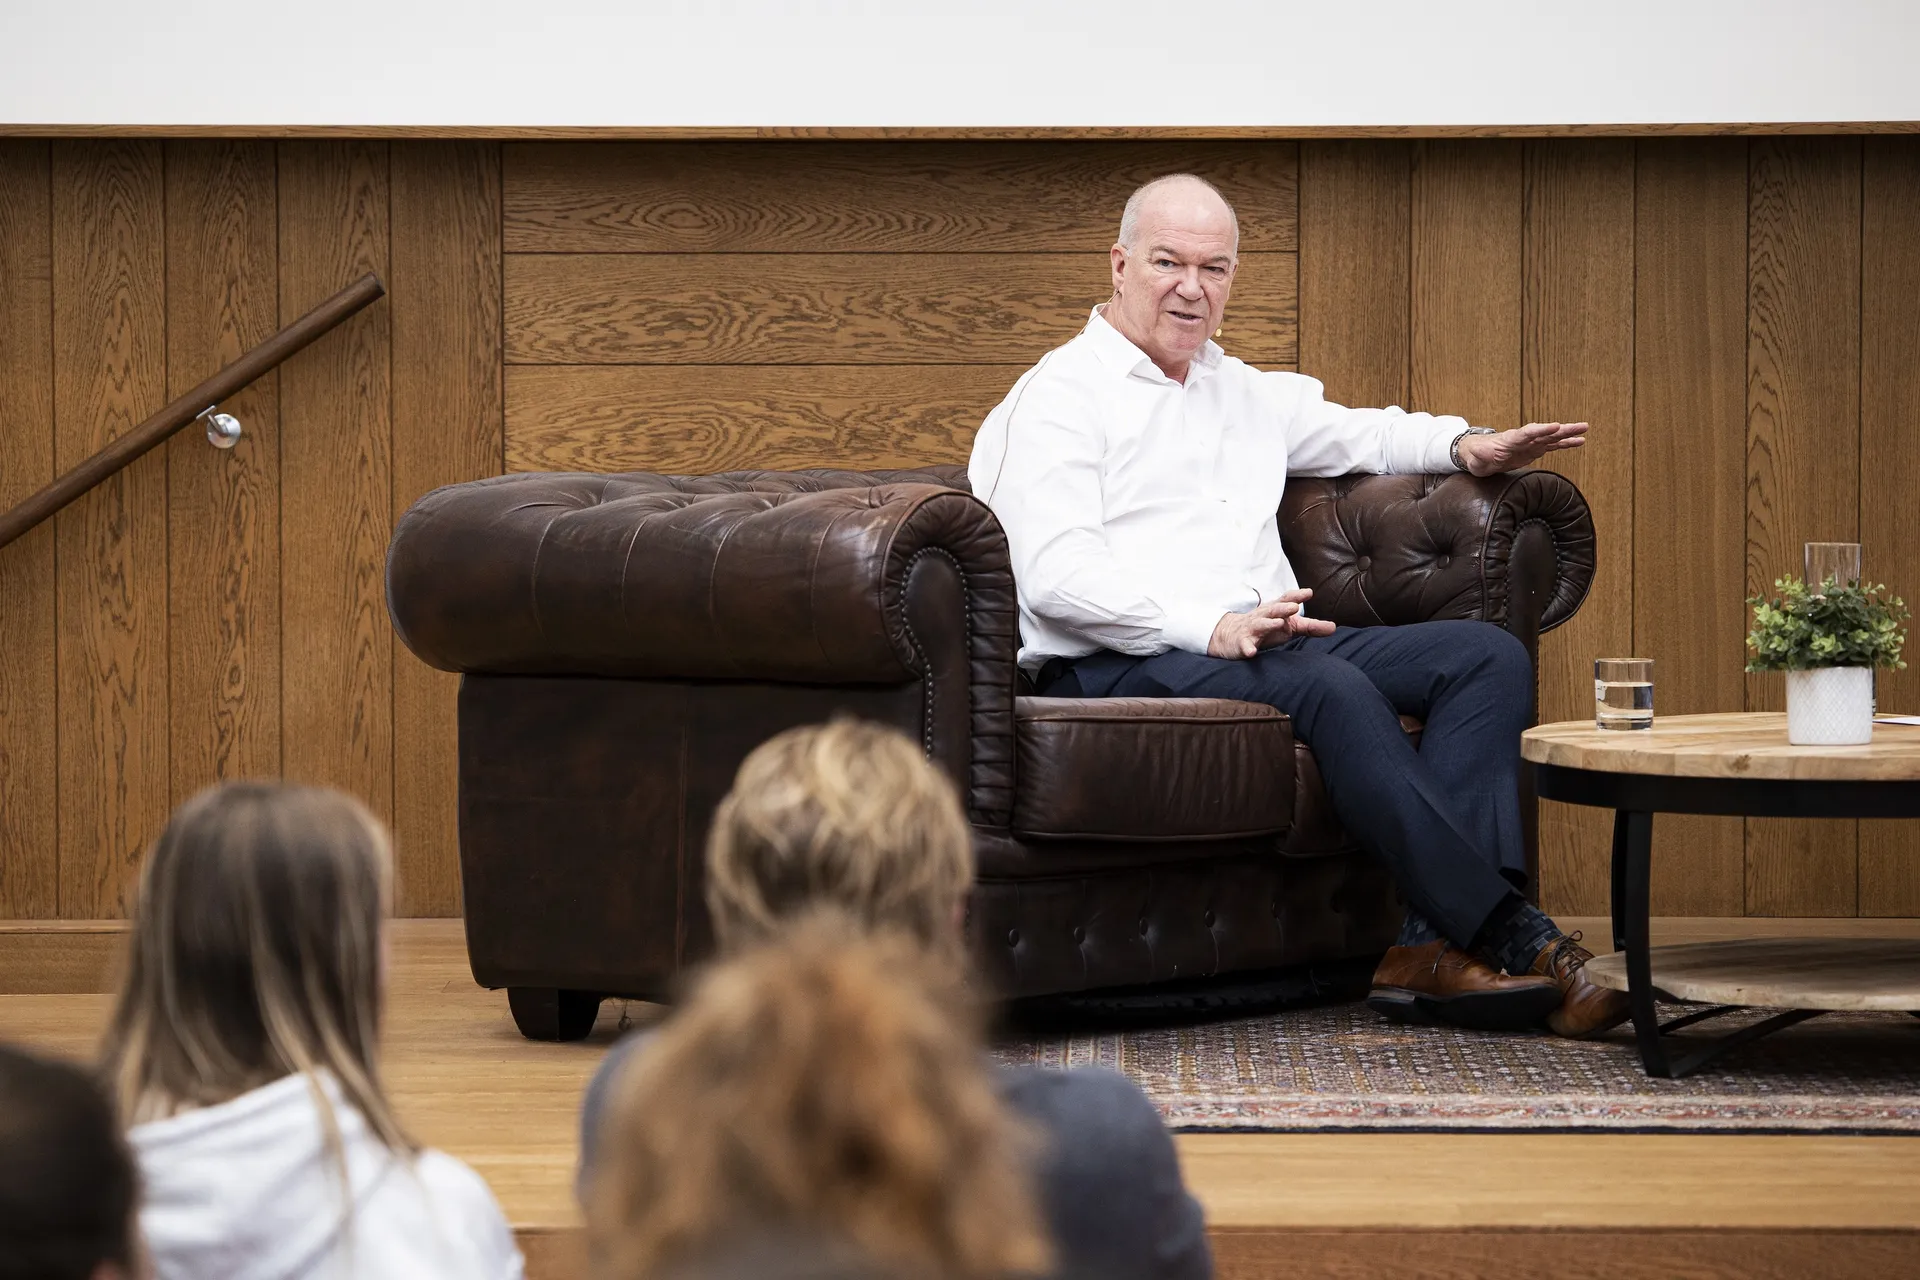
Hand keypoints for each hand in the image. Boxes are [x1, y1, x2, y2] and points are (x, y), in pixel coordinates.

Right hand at [1207, 589, 1335, 658]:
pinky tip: (1252, 652)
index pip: (1286, 600)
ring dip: (1269, 623)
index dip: (1296, 595)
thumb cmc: (1267, 629)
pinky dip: (1248, 648)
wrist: (1231, 635)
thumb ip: (1311, 626)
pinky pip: (1245, 645)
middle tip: (1294, 607)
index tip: (1309, 593)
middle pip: (1274, 609)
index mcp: (1276, 610)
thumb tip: (1334, 627)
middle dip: (1283, 607)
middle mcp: (1264, 616)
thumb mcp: (1289, 626)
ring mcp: (1252, 629)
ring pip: (1260, 624)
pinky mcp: (1242, 642)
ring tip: (1278, 623)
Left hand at [1456, 421, 1587, 475]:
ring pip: (1552, 437)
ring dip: (1568, 434)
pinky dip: (1565, 443)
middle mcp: (1523, 439)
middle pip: (1545, 432)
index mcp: (1510, 439)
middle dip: (1562, 429)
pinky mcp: (1534, 450)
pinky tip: (1579, 441)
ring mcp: (1530, 444)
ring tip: (1585, 430)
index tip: (1555, 427)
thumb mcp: (1475, 458)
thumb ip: (1479, 455)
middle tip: (1581, 425)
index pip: (1527, 433)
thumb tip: (1481, 453)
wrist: (1478, 454)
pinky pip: (1552, 445)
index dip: (1541, 430)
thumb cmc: (1476, 455)